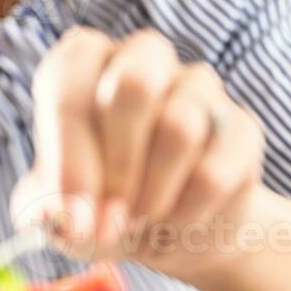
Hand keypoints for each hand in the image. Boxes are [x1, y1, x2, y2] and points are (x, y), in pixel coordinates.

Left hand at [13, 27, 269, 284]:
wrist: (171, 231)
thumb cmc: (102, 208)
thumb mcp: (63, 214)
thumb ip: (49, 213)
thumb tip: (61, 217)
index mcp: (84, 64)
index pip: (69, 83)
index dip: (68, 155)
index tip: (73, 215)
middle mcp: (141, 58)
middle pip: (135, 83)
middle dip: (118, 164)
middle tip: (111, 217)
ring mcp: (197, 87)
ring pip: (179, 127)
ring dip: (153, 193)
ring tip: (143, 220)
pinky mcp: (241, 128)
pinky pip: (215, 171)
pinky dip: (188, 213)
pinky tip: (178, 222)